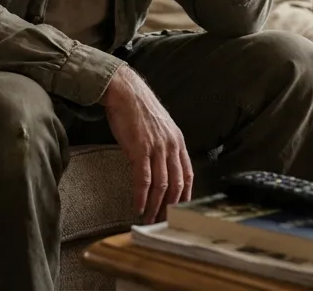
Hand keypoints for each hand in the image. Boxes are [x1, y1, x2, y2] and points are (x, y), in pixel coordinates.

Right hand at [102, 65, 193, 223]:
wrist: (125, 91)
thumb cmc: (138, 109)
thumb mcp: (159, 128)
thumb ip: (162, 147)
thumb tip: (159, 167)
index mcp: (178, 142)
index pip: (188, 175)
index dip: (184, 197)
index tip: (178, 212)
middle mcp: (172, 146)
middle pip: (177, 185)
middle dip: (170, 207)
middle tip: (161, 222)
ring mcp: (157, 148)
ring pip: (161, 186)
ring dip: (155, 206)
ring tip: (148, 218)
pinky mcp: (140, 148)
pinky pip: (144, 179)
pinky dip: (141, 196)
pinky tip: (137, 206)